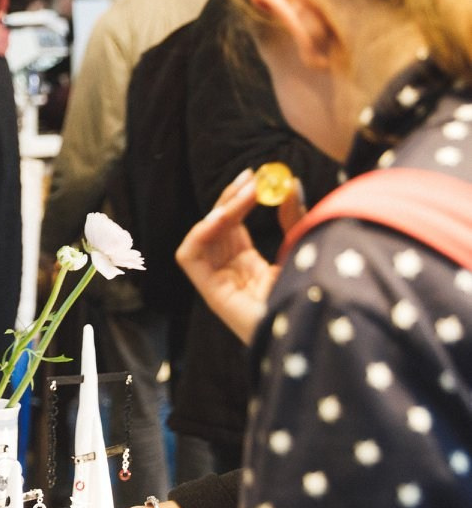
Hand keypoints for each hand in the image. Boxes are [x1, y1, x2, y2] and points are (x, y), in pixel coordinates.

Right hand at [175, 169, 307, 343]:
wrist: (318, 331)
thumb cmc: (315, 298)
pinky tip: (221, 217)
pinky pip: (189, 257)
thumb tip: (290, 185)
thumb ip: (295, 219)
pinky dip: (198, 233)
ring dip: (220, 209)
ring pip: (203, 237)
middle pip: (217, 229)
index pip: (234, 227)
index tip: (259, 177)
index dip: (241, 200)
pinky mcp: (213, 294)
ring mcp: (220, 285)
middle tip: (251, 176)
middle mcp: (232, 276)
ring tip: (246, 192)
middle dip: (230, 198)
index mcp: (250, 270)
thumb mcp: (305, 249)